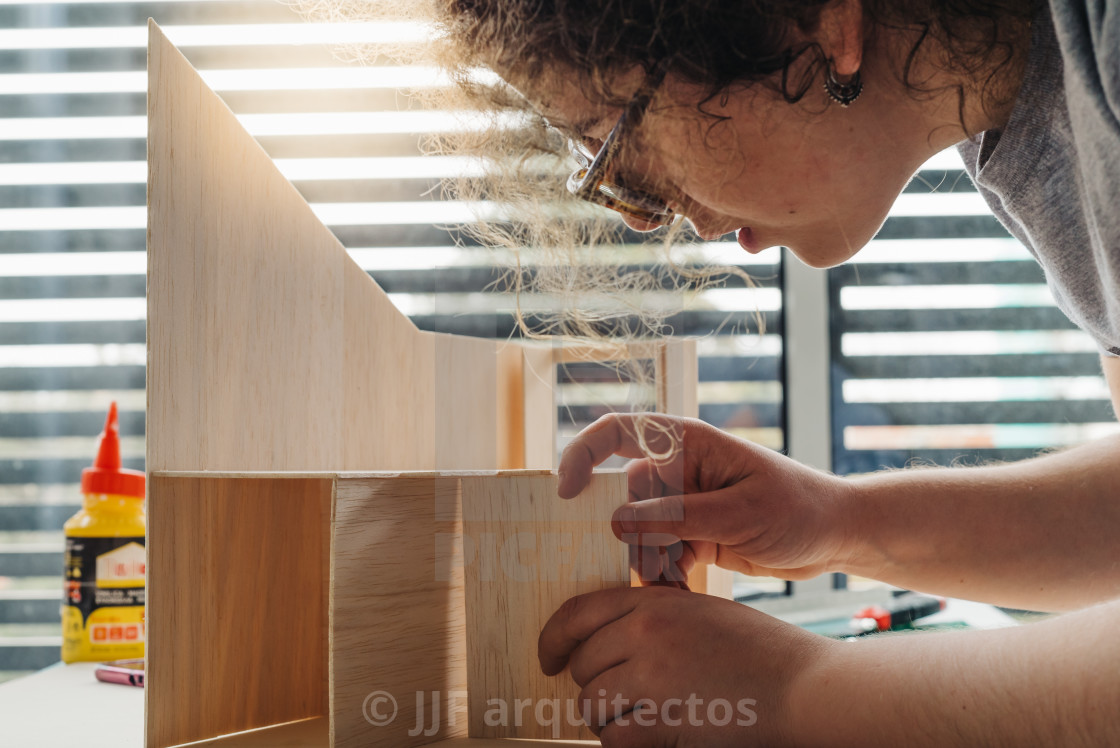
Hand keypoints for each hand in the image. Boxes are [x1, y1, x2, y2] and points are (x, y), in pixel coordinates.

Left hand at [538, 585, 828, 745]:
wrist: (804, 688)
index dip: (551, 640)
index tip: (547, 659)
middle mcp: (644, 635)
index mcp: (653, 603)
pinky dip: (627, 741)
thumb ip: (651, 618)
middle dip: (596, 686)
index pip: (576, 613)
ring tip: (651, 714)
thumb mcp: (700, 613)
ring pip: (592, 705)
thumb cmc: (759, 652)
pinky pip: (614, 738)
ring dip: (612, 718)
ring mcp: (651, 678)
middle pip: (582, 667)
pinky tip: (658, 733)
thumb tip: (602, 641)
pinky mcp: (661, 721)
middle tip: (629, 696)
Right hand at [558, 413, 854, 581]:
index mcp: (686, 443)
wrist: (836, 536)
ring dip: (649, 562)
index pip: (617, 433)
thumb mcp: (738, 512)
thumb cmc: (798, 507)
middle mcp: (677, 470)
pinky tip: (682, 595)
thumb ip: (676, 517)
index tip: (566, 494)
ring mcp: (682, 505)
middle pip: (622, 497)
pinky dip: (663, 578)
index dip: (582, 454)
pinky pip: (656, 556)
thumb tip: (614, 522)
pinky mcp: (690, 536)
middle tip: (651, 563)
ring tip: (679, 582)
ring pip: (636, 534)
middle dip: (627, 534)